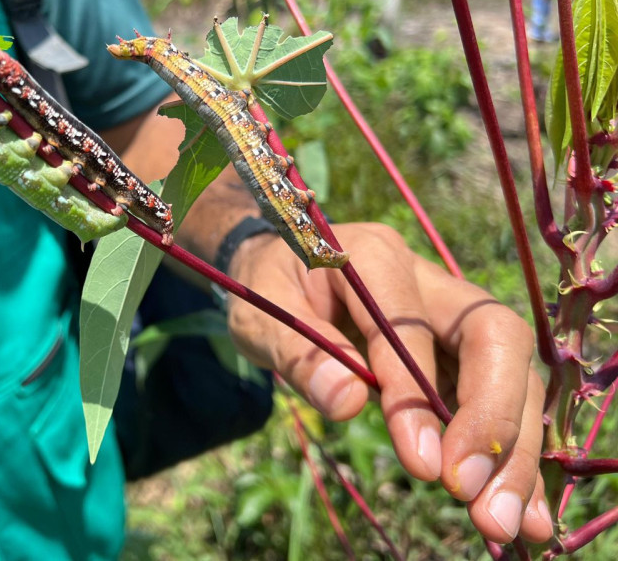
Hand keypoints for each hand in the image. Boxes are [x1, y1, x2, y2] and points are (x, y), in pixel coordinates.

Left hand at [226, 222, 552, 544]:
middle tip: (480, 501)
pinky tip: (519, 504)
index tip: (424, 467)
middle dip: (496, 423)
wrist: (279, 267)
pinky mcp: (459, 349)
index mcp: (372, 257)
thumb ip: (297, 353)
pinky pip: (500, 392)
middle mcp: (427, 279)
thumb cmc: (266, 289)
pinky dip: (510, 449)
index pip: (410, 327)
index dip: (419, 396)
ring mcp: (450, 313)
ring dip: (514, 448)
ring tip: (505, 521)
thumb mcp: (259, 317)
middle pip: (494, 338)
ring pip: (511, 369)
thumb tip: (346, 404)